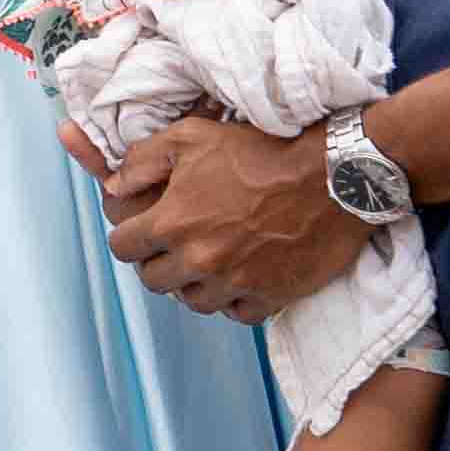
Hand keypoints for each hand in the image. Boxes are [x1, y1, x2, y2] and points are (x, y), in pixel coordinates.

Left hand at [87, 113, 366, 320]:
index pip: (122, 247)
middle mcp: (200, 259)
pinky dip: (234, 299)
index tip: (144, 229)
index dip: (130, 236)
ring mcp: (236, 283)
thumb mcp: (192, 136)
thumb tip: (114, 186)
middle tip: (176, 244)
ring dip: (195, 283)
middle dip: (159, 261)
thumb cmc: (263, 150)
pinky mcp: (271, 297)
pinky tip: (241, 275)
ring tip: (209, 259)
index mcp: (174, 222)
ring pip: (193, 301)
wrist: (335, 174)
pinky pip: (236, 314)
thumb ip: (143, 161)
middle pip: (154, 281)